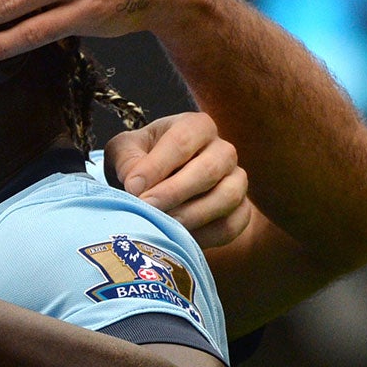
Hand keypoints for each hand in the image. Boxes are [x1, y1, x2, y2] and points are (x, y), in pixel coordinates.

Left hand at [106, 113, 253, 249]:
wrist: (158, 189)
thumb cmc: (139, 163)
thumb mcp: (124, 152)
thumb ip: (126, 160)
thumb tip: (136, 182)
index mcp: (196, 127)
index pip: (183, 140)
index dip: (157, 165)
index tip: (132, 186)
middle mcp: (223, 150)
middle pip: (209, 169)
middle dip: (174, 192)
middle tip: (146, 208)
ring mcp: (237, 180)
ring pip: (227, 197)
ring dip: (192, 215)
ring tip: (162, 225)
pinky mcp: (241, 210)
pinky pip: (233, 225)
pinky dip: (206, 236)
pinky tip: (179, 239)